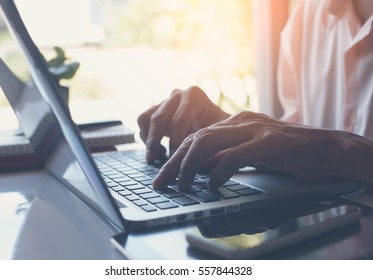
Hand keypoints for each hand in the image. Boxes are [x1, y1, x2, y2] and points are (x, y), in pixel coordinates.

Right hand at [137, 86, 229, 162]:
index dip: (175, 140)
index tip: (175, 158)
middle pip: (159, 118)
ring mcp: (164, 100)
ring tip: (156, 158)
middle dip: (156, 142)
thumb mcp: (224, 132)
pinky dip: (145, 137)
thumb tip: (206, 162)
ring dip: (148, 140)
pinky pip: (142, 121)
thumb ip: (219, 141)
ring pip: (146, 118)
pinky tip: (160, 151)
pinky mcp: (154, 109)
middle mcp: (177, 94)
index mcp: (194, 95)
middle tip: (159, 162)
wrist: (214, 124)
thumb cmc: (220, 129)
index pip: (179, 119)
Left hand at [153, 111, 372, 190]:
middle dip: (174, 163)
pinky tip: (212, 185)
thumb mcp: (251, 152)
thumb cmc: (288, 154)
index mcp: (235, 122)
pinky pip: (235, 155)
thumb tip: (201, 169)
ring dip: (190, 166)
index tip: (163, 175)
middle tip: (161, 183)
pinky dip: (219, 171)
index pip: (196, 136)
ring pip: (208, 142)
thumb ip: (227, 155)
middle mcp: (241, 121)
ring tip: (182, 185)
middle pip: (195, 138)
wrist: (327, 148)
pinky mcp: (270, 143)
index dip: (175, 156)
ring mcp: (255, 130)